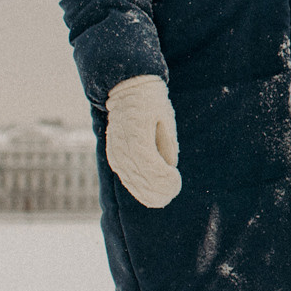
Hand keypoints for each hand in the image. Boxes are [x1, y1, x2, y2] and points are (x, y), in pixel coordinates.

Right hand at [105, 75, 181, 206]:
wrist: (126, 90)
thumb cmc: (151, 103)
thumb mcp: (165, 119)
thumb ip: (167, 144)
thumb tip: (169, 167)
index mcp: (137, 135)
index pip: (151, 166)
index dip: (165, 179)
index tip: (177, 181)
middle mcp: (122, 146)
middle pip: (140, 178)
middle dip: (158, 191)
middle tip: (171, 196)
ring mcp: (115, 152)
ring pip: (131, 180)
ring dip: (147, 193)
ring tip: (162, 199)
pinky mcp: (113, 155)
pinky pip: (124, 176)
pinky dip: (137, 187)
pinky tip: (147, 194)